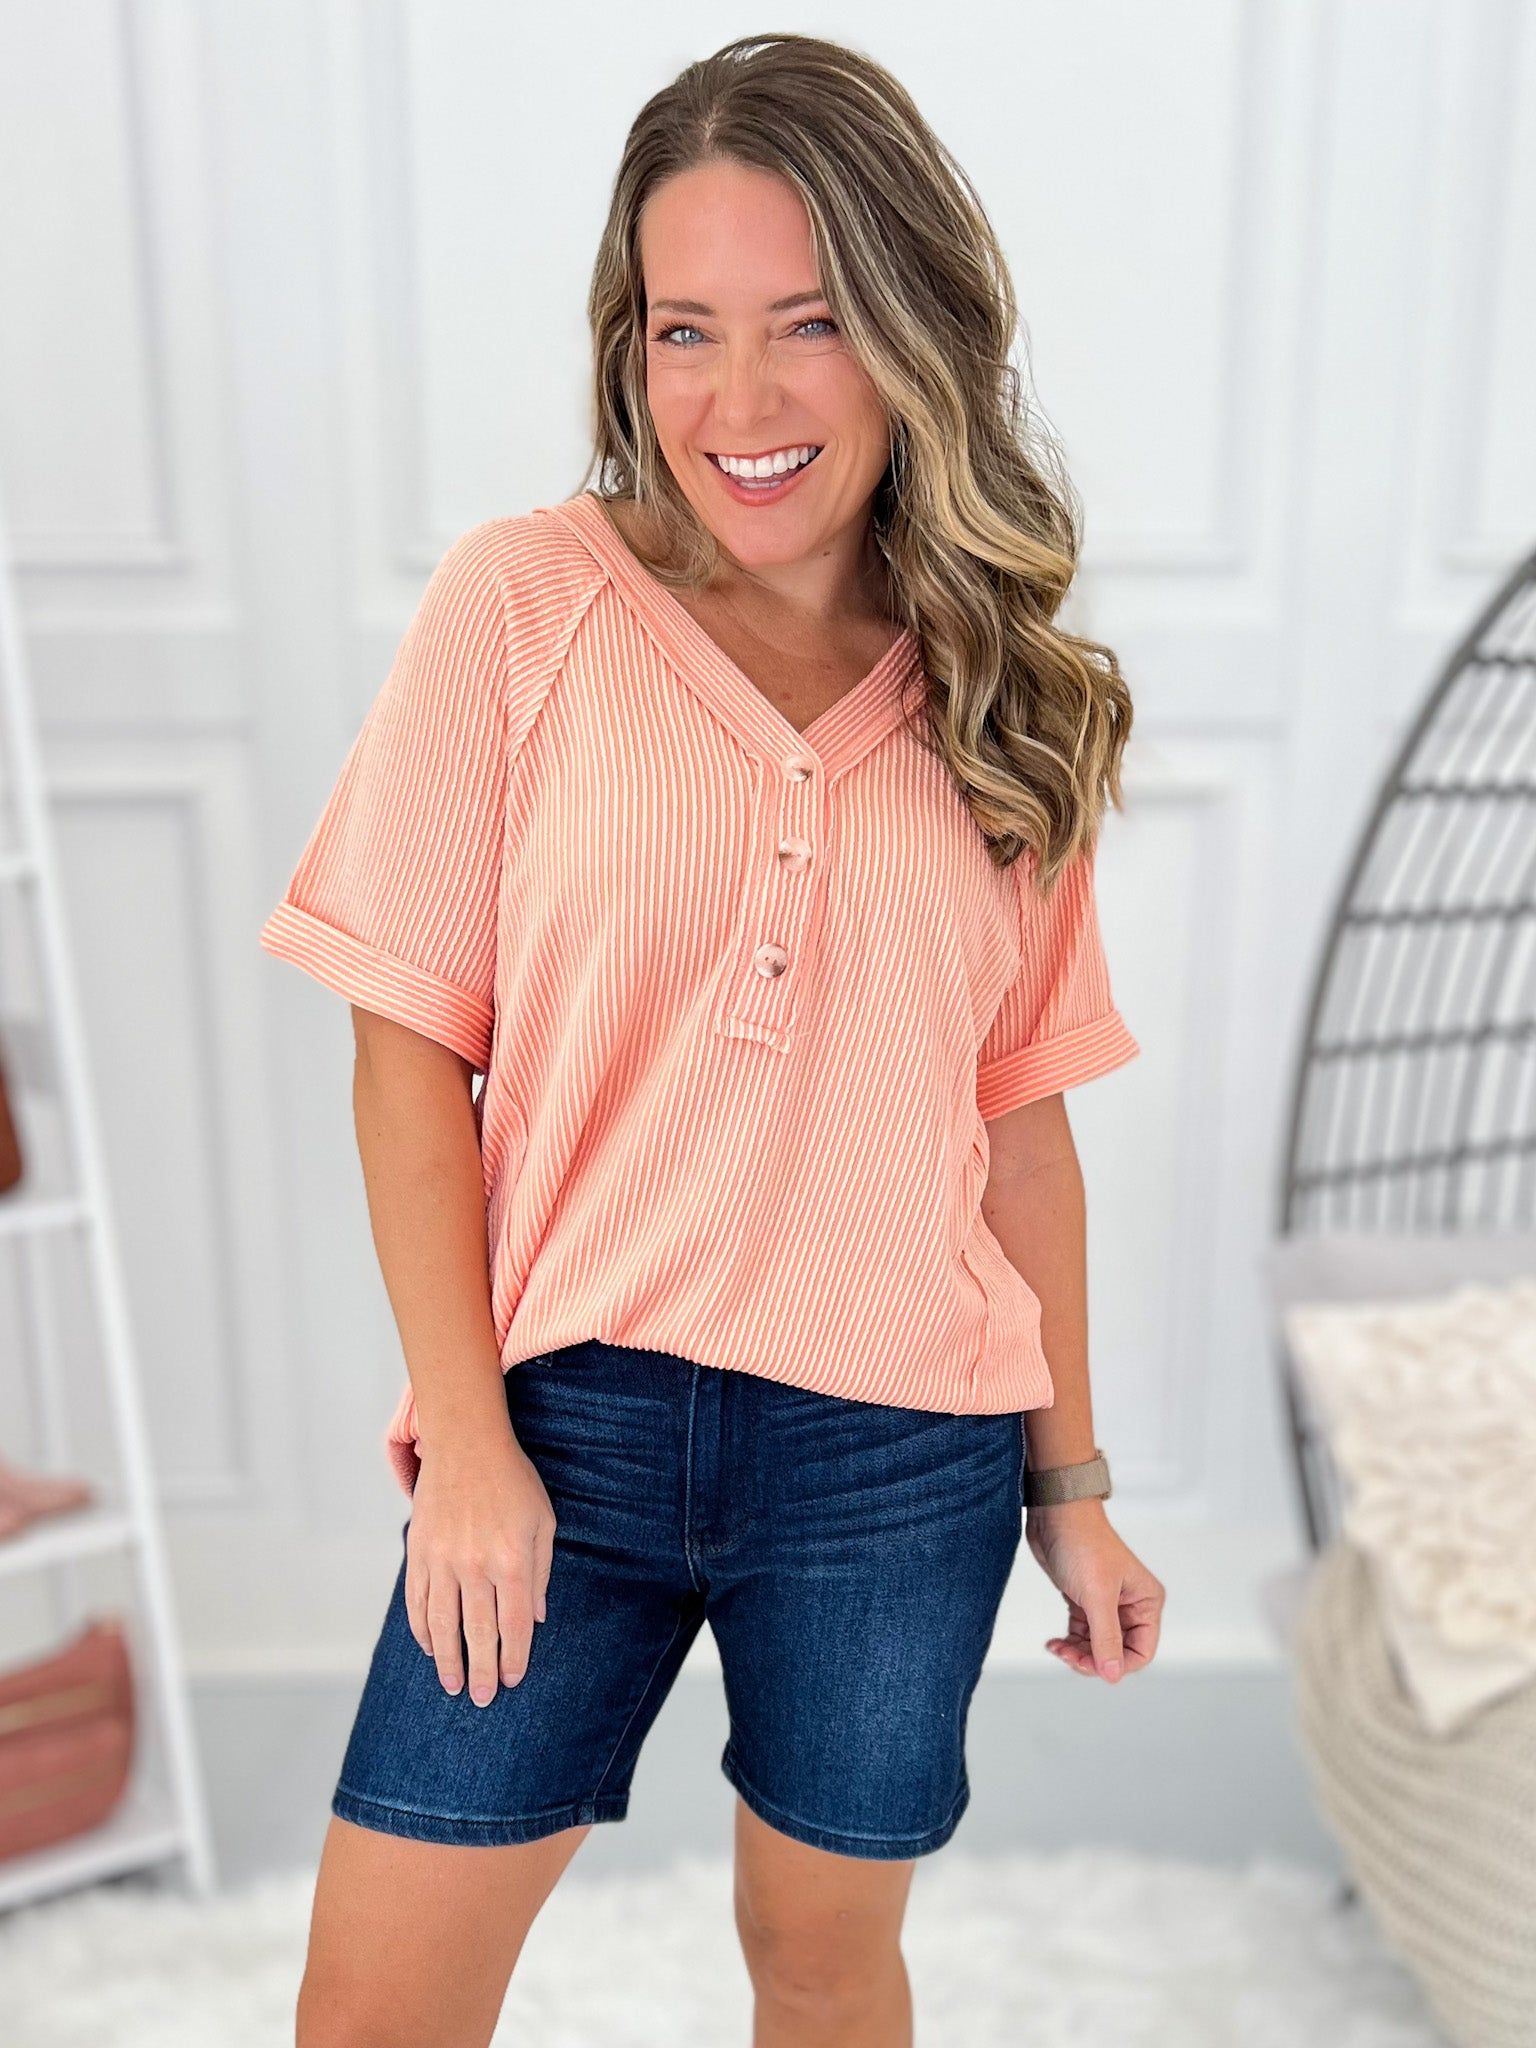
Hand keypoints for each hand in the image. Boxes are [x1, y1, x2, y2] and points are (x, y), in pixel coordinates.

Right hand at [405, 1426, 555, 1706]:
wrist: (466, 1444)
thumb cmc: (513, 1481)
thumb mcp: (543, 1522)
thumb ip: (539, 1573)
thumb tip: (533, 1619)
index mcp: (512, 1561)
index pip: (513, 1626)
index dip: (514, 1659)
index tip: (513, 1681)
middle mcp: (475, 1566)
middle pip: (477, 1634)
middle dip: (481, 1671)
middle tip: (482, 1699)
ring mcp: (442, 1560)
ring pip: (442, 1625)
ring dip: (447, 1660)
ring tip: (453, 1685)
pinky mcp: (419, 1552)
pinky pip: (417, 1601)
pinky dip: (422, 1629)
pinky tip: (428, 1647)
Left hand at [1025, 1498, 1162, 1681]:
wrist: (1055, 1513)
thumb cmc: (1082, 1544)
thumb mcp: (1096, 1596)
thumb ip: (1105, 1637)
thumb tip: (1112, 1675)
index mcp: (1146, 1602)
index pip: (1141, 1652)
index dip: (1118, 1664)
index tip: (1092, 1663)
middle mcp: (1131, 1605)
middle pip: (1117, 1652)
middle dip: (1093, 1659)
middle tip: (1067, 1655)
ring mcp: (1107, 1604)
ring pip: (1097, 1646)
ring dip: (1077, 1653)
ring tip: (1057, 1648)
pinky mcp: (1084, 1600)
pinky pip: (1082, 1634)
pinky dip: (1069, 1642)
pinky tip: (1053, 1643)